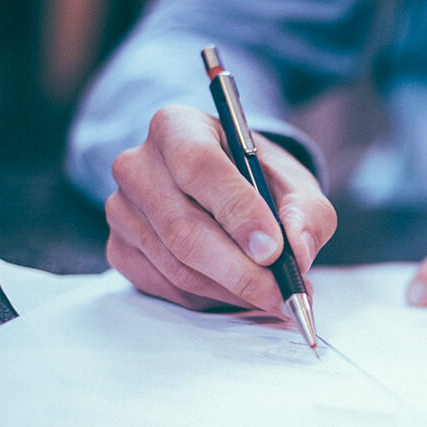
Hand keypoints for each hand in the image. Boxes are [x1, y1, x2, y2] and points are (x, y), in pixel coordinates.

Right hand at [105, 105, 336, 312]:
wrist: (219, 190)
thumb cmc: (256, 180)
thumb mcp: (293, 183)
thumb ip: (306, 212)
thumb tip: (298, 252)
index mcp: (176, 127)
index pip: (199, 166)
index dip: (238, 212)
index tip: (274, 250)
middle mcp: (137, 166)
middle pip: (184, 229)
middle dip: (241, 271)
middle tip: (283, 294)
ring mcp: (121, 211)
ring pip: (177, 267)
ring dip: (231, 290)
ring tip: (272, 296)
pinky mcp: (119, 250)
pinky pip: (167, 288)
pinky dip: (210, 299)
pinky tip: (237, 291)